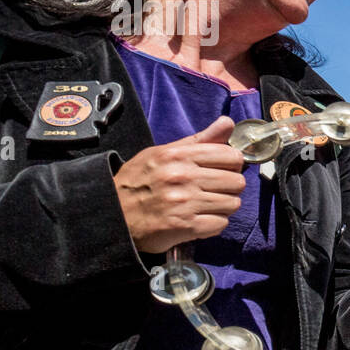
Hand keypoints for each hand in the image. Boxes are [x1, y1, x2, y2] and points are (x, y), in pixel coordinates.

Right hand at [113, 116, 245, 253]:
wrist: (112, 215)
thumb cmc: (139, 182)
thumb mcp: (162, 153)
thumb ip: (198, 140)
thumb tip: (227, 123)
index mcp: (177, 155)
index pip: (231, 156)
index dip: (232, 164)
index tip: (222, 170)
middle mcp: (182, 177)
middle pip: (236, 181)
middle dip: (229, 188)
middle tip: (213, 191)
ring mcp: (184, 203)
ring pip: (232, 203)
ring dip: (223, 207)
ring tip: (205, 206)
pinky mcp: (185, 226)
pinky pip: (221, 224)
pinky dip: (213, 224)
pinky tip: (199, 220)